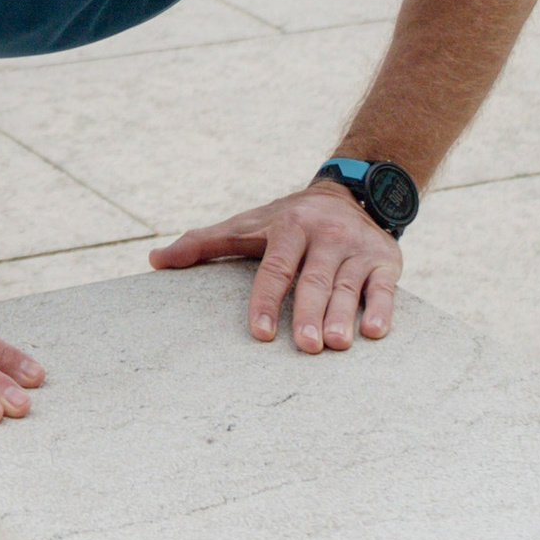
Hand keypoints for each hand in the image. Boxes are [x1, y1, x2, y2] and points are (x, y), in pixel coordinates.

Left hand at [150, 185, 402, 353]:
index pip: (275, 267)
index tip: (258, 333)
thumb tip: (154, 261)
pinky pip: (384, 286)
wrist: (351, 192)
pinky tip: (375, 332)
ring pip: (348, 286)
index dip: (265, 300)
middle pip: (314, 279)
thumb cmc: (288, 221)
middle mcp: (325, 234)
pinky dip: (382, 308)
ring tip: (335, 345)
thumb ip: (205, 244)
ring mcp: (357, 247)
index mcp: (288, 226)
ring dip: (343, 316)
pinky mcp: (385, 259)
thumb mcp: (248, 226)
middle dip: (308, 313)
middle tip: (305, 346)